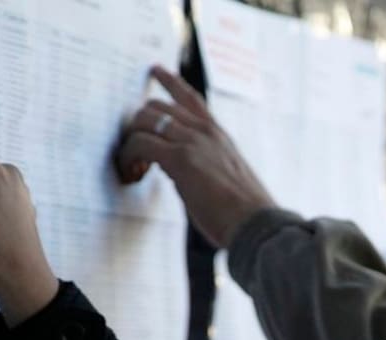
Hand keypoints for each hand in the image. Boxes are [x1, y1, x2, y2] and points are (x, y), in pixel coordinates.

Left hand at [115, 65, 274, 248]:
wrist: (257, 224)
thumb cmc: (244, 214)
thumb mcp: (226, 178)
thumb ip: (203, 166)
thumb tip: (174, 170)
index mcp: (219, 135)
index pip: (190, 97)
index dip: (170, 80)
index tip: (155, 69)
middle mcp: (206, 131)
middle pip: (157, 107)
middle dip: (138, 127)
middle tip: (135, 156)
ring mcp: (193, 141)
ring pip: (144, 120)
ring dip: (130, 142)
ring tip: (131, 168)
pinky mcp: (181, 158)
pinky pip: (141, 143)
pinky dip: (129, 156)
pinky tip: (132, 173)